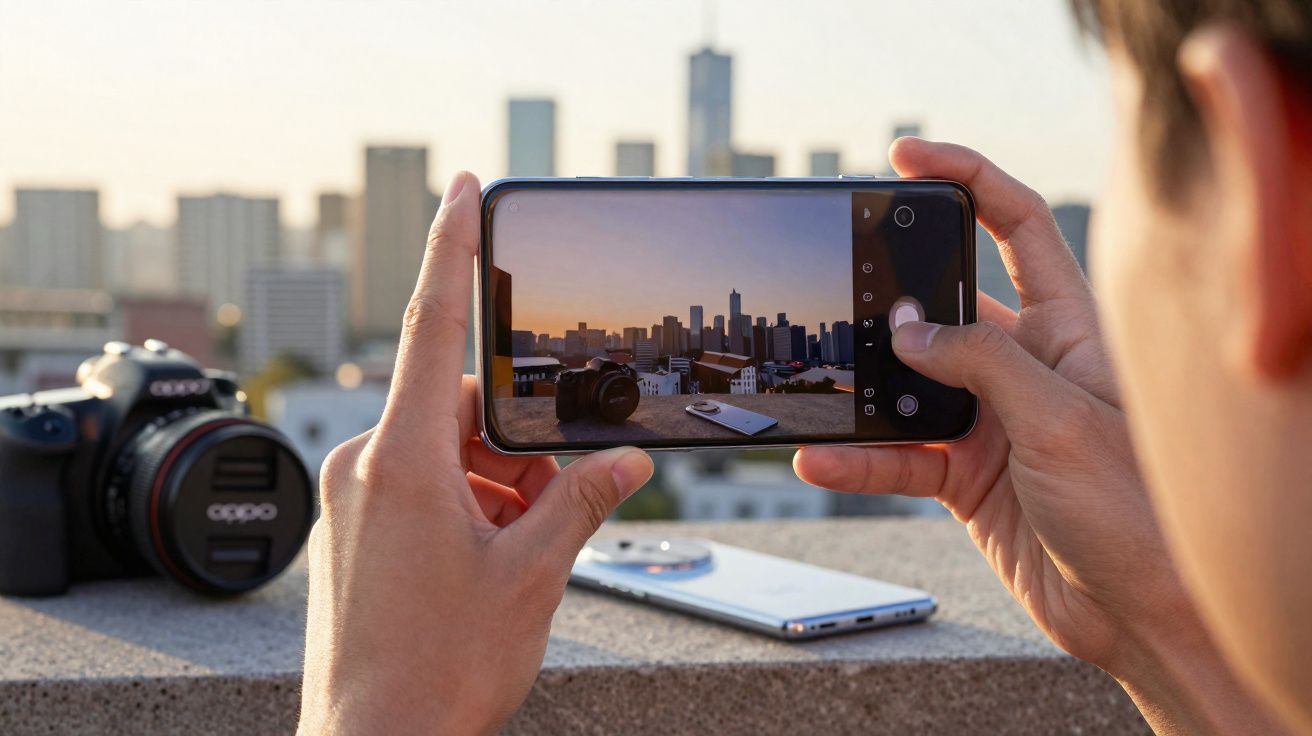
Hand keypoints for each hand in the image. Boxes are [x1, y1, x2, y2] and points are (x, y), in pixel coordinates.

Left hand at [298, 172, 653, 733]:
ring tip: (529, 545)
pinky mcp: (359, 531)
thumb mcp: (533, 576)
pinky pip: (424, 485)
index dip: (450, 247)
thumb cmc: (438, 673)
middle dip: (520, 438)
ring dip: (500, 480)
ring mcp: (358, 502)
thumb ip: (583, 503)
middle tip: (559, 496)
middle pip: (460, 407)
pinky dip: (472, 502)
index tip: (461, 187)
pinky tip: (499, 554)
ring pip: (447, 451)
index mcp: (405, 462)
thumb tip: (625, 463)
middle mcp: (369, 468)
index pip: (431, 327)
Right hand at [794, 139, 1284, 733]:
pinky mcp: (967, 477)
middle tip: (839, 292)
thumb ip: (980, 362)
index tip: (907, 159)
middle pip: (946, 309)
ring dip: (864, 395)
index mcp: (1071, 331)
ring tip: (821, 393)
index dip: (967, 181)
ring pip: (910, 388)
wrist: (1141, 618)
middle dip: (892, 302)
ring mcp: (994, 423)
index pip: (1017, 229)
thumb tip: (908, 328)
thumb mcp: (1058, 419)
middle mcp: (1028, 369)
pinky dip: (859, 461)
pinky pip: (900, 455)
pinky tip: (821, 462)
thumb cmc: (1139, 511)